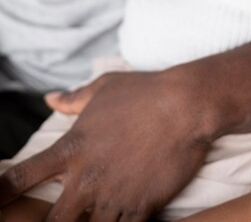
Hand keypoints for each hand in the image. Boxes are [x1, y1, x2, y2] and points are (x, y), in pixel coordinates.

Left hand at [0, 70, 211, 221]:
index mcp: (71, 148)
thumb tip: (50, 98)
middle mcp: (86, 178)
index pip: (21, 177)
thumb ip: (74, 99)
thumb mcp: (105, 88)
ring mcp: (112, 196)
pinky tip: (124, 219)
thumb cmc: (144, 91)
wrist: (185, 105)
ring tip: (95, 217)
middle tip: (64, 217)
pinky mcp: (140, 207)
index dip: (1, 194)